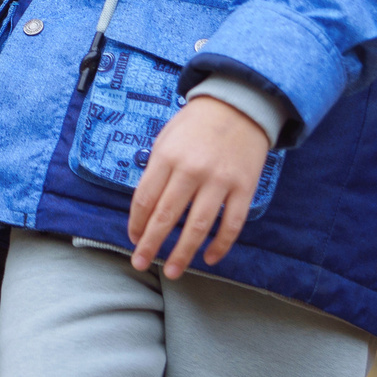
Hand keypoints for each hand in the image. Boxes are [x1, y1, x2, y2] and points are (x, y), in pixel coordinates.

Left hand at [126, 95, 269, 278]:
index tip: (133, 239)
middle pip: (166, 216)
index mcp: (167, 156)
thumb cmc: (196, 124)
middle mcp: (191, 170)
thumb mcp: (167, 138)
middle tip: (140, 263)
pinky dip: (221, 245)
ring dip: (183, 253)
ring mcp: (219, 181)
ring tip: (172, 271)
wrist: (239, 105)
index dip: (137, 223)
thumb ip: (157, 170)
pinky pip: (232, 224)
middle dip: (151, 244)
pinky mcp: (244, 188)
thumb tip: (146, 208)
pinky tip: (209, 258)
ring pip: (198, 227)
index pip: (145, 198)